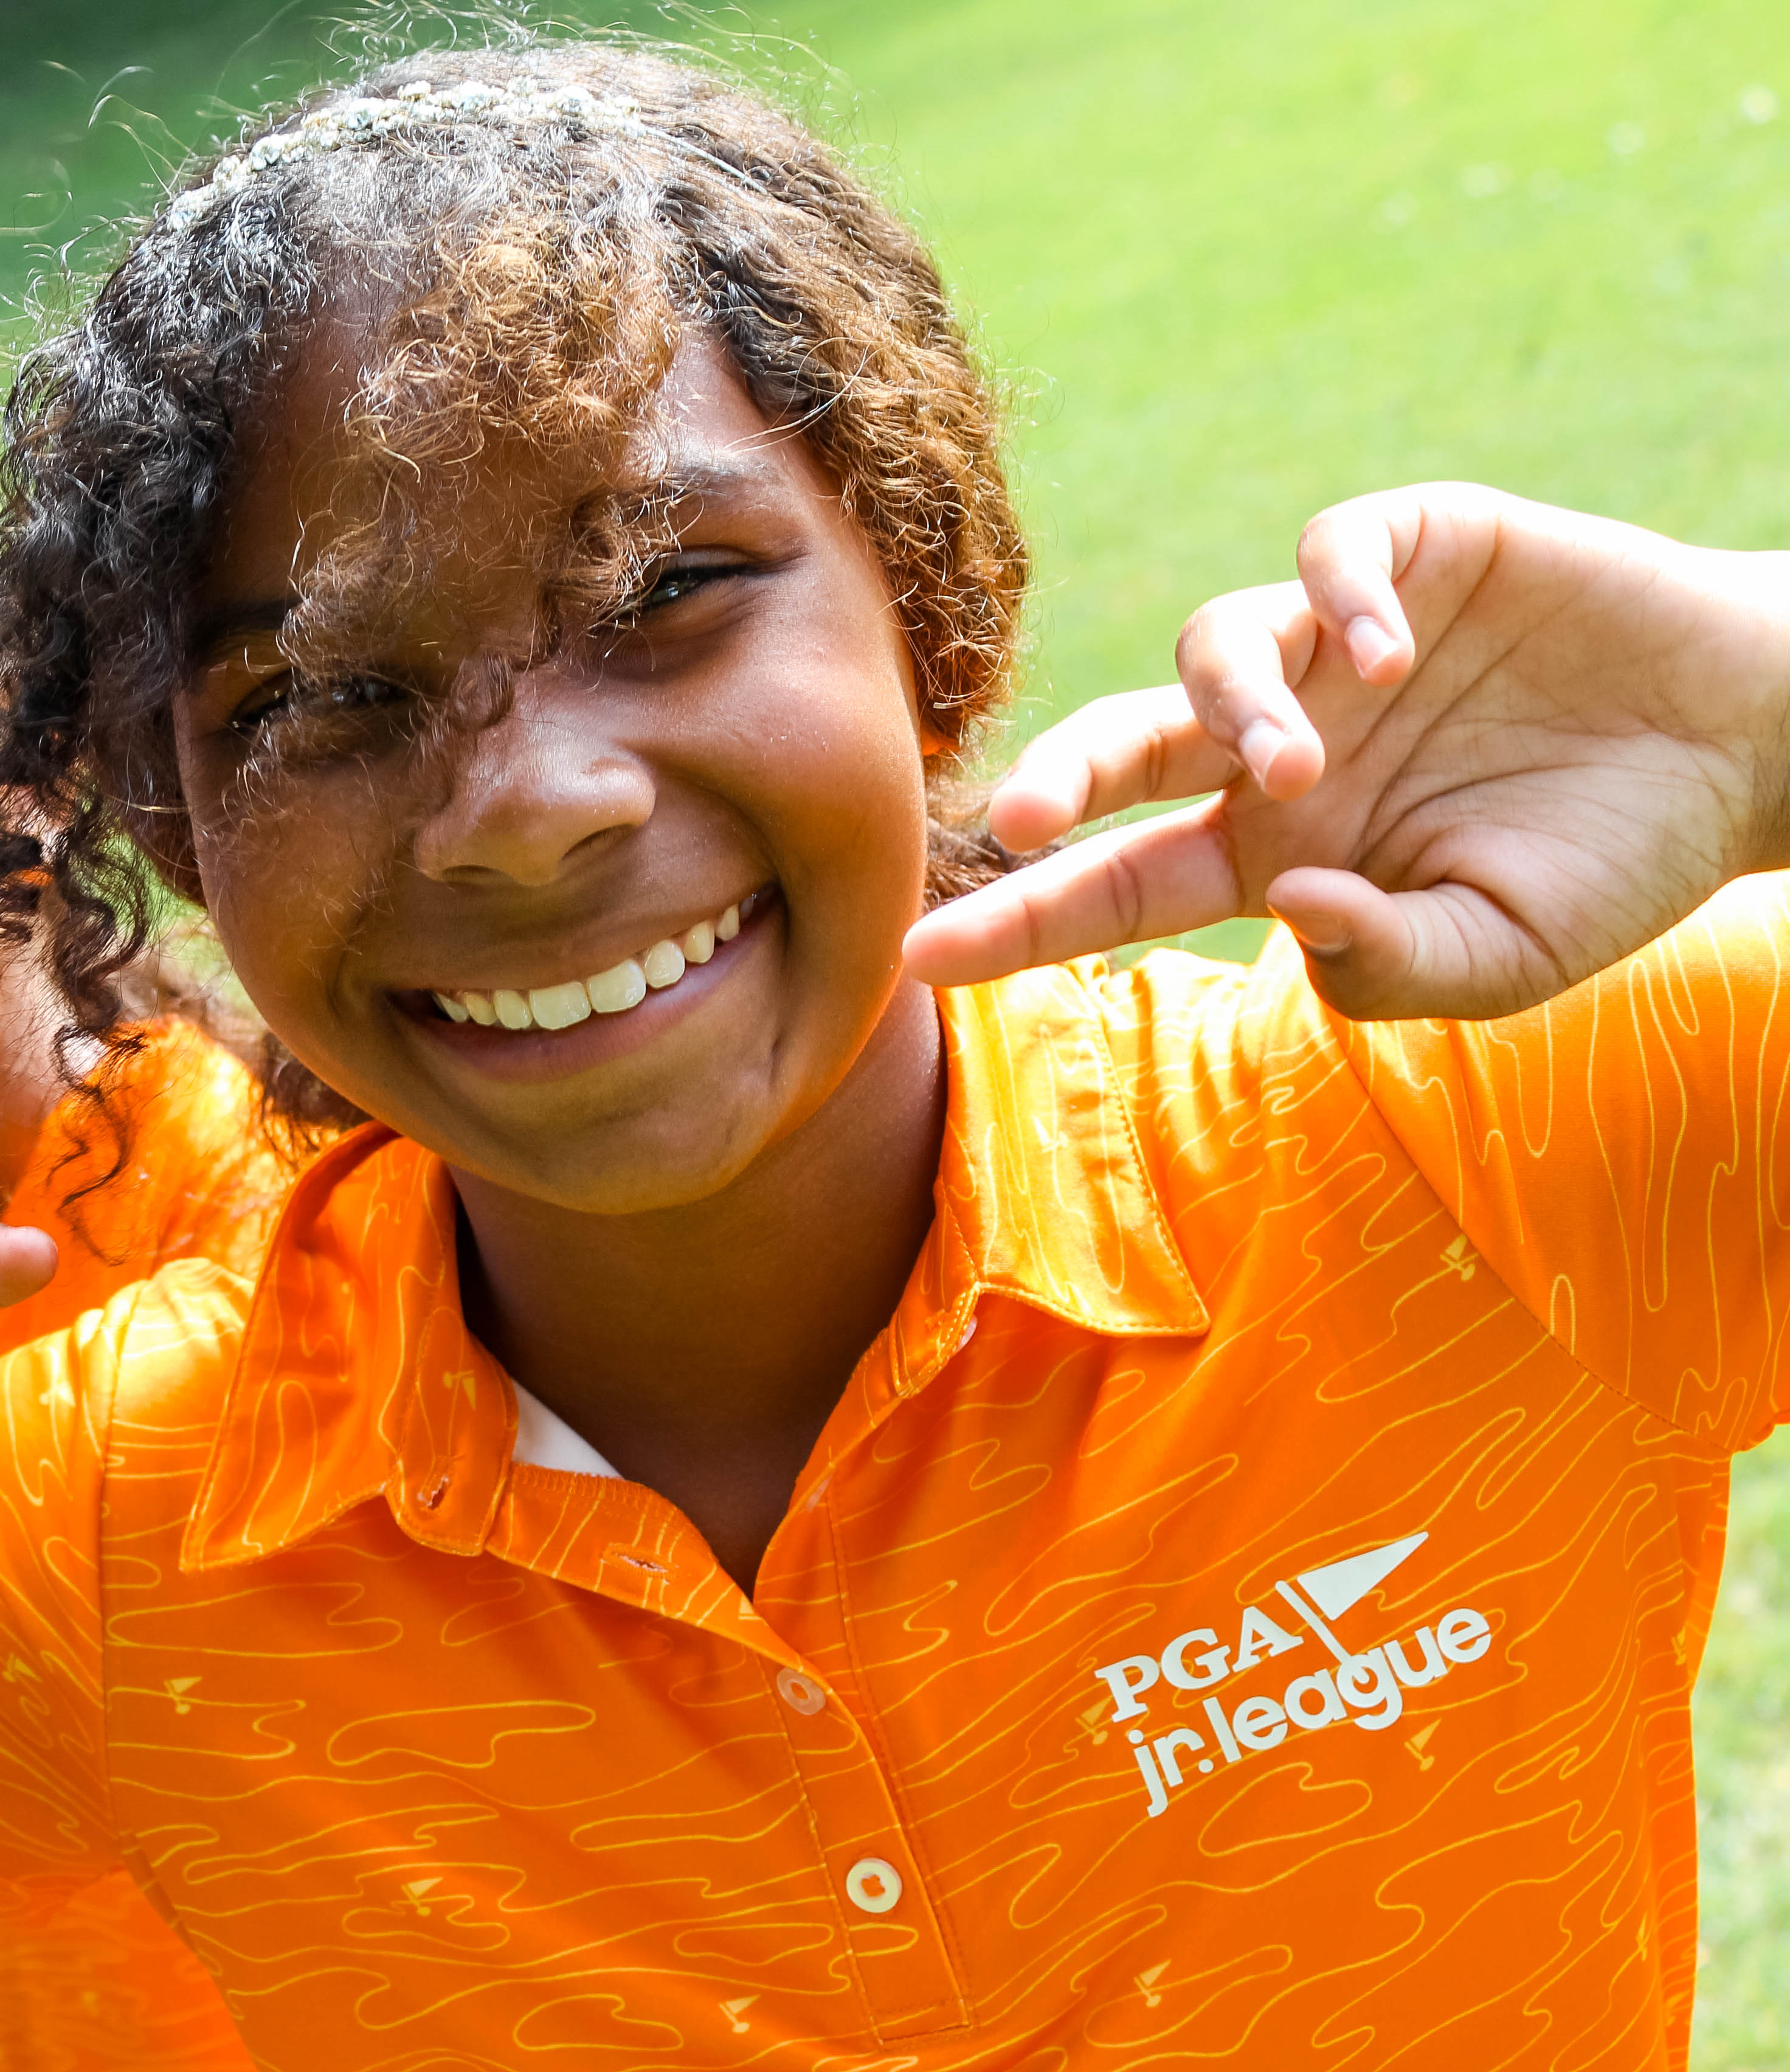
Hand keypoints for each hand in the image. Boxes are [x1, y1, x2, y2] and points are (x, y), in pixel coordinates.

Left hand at [905, 483, 1789, 1017]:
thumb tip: (1296, 916)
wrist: (1746, 746)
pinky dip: (1340, 595)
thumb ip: (1390, 966)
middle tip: (1023, 820)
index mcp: (1271, 855)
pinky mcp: (1411, 552)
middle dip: (1055, 778)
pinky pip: (1328, 555)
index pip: (1111, 888)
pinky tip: (1392, 650)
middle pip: (1115, 750)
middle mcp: (1276, 747)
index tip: (917, 959)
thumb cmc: (1610, 863)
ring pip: (1210, 650)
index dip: (1014, 919)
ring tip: (1307, 762)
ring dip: (1238, 704)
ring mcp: (1335, 647)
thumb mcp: (1503, 955)